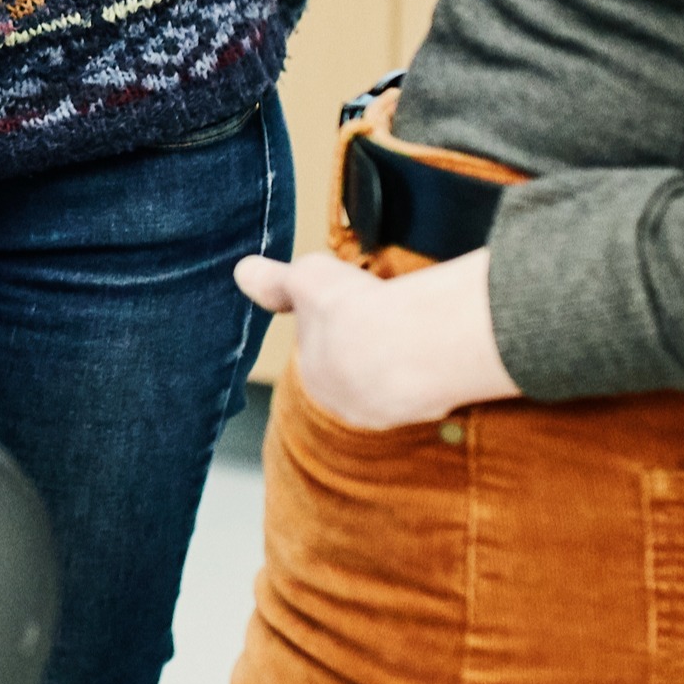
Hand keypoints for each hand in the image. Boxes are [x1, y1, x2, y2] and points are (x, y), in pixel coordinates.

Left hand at [235, 246, 519, 434]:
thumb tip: (242, 272)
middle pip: (363, 372)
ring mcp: (391, 410)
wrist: (402, 342)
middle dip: (375, 348)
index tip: (357, 308)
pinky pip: (431, 386)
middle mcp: (349, 405)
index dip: (342, 325)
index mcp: (317, 378)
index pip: (326, 353)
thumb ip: (273, 282)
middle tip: (392, 318)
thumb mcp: (304, 280)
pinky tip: (441, 348)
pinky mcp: (427, 409)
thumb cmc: (349, 309)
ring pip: (399, 381)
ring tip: (419, 330)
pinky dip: (436, 368)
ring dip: (409, 359)